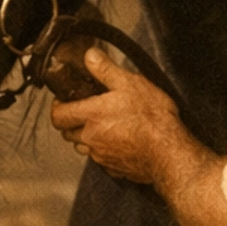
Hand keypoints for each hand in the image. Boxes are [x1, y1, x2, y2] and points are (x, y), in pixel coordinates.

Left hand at [50, 48, 185, 183]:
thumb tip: (90, 57)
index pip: (57, 116)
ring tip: (103, 126)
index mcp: (91, 116)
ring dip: (86, 138)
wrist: (169, 152)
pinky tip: (119, 142)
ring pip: (83, 147)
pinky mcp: (114, 168)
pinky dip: (104, 151)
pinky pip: (101, 160)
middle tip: (84, 111)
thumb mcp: (130, 83)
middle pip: (67, 133)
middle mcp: (91, 138)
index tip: (64, 101)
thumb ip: (106, 69)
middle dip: (71, 122)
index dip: (58, 107)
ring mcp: (102, 156)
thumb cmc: (152, 119)